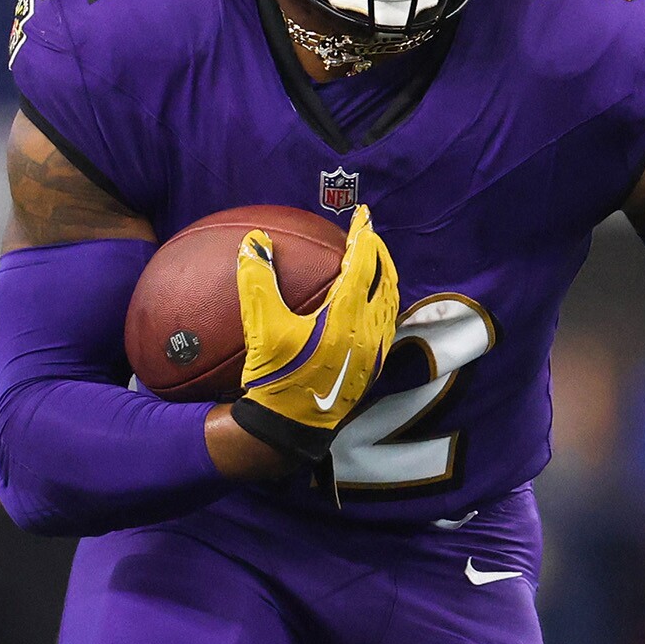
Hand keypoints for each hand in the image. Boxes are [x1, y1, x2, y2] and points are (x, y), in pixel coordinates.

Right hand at [228, 204, 397, 464]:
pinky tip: (367, 306)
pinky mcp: (372, 369)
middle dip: (379, 253)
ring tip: (373, 264)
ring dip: (384, 278)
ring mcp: (375, 352)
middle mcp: (369, 330)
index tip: (362, 214)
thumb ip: (257, 280)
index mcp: (346, 315)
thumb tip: (253, 241)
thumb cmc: (276, 377)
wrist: (289, 429)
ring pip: (391, 303)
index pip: (363, 263)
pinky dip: (382, 304)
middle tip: (367, 236)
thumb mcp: (260, 327)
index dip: (363, 235)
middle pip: (386, 279)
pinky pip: (387, 325)